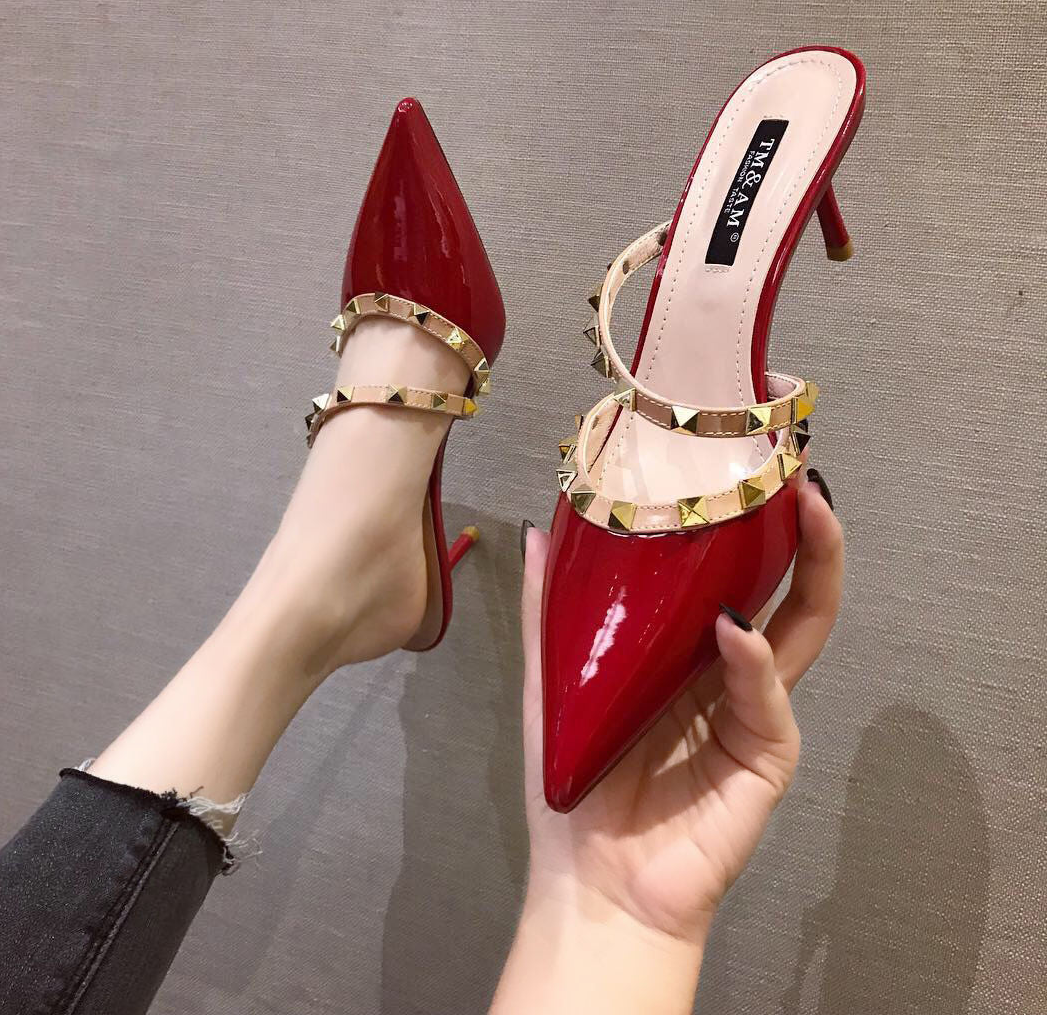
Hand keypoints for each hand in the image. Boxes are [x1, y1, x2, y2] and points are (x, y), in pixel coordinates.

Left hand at [492, 475, 842, 1013]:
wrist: (594, 883)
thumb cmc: (575, 784)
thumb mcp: (553, 685)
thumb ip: (548, 614)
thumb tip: (538, 531)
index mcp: (683, 651)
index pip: (730, 575)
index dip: (743, 526)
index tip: (741, 467)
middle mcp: (727, 671)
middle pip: (784, 591)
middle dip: (804, 534)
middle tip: (802, 476)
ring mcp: (754, 710)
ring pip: (802, 631)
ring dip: (813, 570)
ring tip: (811, 514)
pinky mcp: (766, 756)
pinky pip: (768, 699)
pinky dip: (756, 662)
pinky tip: (735, 630)